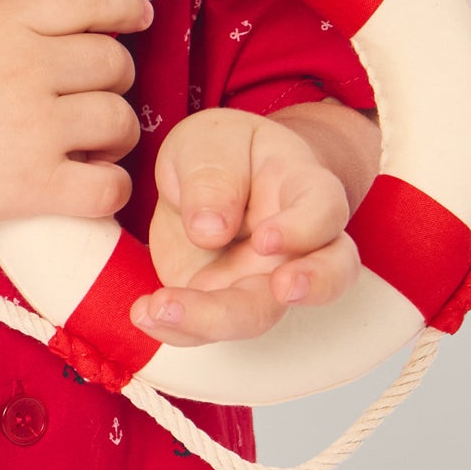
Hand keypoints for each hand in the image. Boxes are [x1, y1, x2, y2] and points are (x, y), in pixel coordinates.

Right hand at [0, 0, 152, 237]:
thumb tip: (41, 27)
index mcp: (0, 22)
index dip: (123, 6)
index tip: (135, 16)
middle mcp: (25, 67)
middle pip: (113, 61)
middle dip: (114, 77)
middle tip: (96, 93)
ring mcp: (34, 128)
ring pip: (119, 120)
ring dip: (116, 132)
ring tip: (94, 142)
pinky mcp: (34, 186)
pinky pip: (109, 186)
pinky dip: (112, 187)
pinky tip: (94, 183)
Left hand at [135, 107, 360, 343]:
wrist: (203, 178)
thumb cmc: (221, 152)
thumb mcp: (208, 142)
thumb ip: (212, 176)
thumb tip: (210, 229)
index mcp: (304, 188)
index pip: (325, 210)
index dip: (305, 229)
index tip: (268, 237)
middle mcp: (299, 244)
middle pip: (327, 274)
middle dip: (312, 287)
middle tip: (283, 290)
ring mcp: (264, 279)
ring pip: (261, 313)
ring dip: (213, 319)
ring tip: (160, 308)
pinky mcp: (224, 300)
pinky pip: (208, 327)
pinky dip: (176, 327)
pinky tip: (143, 312)